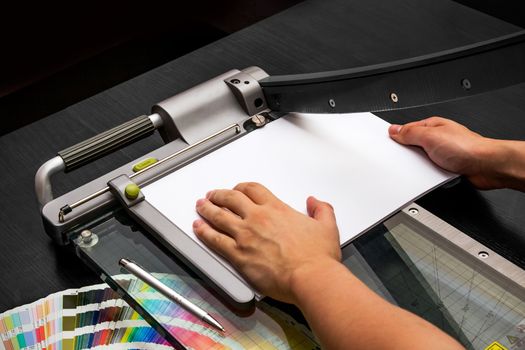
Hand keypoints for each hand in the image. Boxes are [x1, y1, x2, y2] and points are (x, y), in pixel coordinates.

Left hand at [193, 182, 340, 302]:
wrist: (310, 277)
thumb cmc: (317, 257)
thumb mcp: (327, 226)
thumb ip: (321, 210)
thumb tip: (315, 202)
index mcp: (277, 209)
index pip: (253, 190)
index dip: (241, 187)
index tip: (237, 189)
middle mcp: (258, 218)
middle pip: (231, 199)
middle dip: (219, 195)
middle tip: (212, 195)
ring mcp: (246, 236)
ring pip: (219, 216)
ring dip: (207, 209)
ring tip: (200, 206)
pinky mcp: (239, 255)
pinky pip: (215, 240)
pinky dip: (204, 232)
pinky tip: (199, 228)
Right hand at [388, 116, 506, 188]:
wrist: (488, 166)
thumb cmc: (467, 147)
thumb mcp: (430, 136)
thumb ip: (410, 133)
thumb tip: (395, 130)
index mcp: (433, 126)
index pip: (407, 129)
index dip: (397, 137)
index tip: (388, 144)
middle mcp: (438, 138)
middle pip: (413, 147)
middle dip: (409, 154)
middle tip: (407, 158)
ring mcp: (443, 154)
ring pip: (422, 161)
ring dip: (421, 167)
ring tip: (426, 167)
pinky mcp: (447, 167)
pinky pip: (431, 171)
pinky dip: (430, 175)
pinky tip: (433, 175)